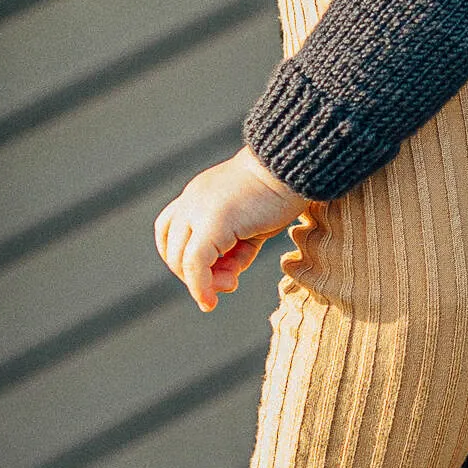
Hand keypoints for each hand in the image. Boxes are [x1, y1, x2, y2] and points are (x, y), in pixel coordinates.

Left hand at [154, 148, 310, 309]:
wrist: (294, 166)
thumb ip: (235, 249)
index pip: (173, 235)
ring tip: (230, 285)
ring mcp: (197, 210)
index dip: (186, 259)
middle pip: (174, 250)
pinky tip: (210, 301)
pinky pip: (196, 264)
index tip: (217, 271)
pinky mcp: (211, 223)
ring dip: (200, 283)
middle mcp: (189, 202)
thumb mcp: (252, 225)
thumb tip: (226, 281)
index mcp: (197, 196)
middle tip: (228, 284)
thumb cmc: (281, 192)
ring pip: (182, 259)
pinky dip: (200, 286)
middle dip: (196, 274)